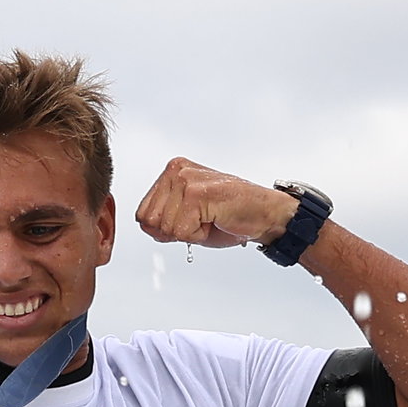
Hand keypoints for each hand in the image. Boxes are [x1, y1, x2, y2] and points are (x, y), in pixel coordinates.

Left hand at [133, 157, 301, 250]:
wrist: (265, 214)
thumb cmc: (230, 216)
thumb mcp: (187, 216)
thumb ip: (163, 219)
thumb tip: (147, 228)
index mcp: (172, 172)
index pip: (143, 214)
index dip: (165, 229)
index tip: (192, 220)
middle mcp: (176, 170)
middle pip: (150, 222)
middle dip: (175, 231)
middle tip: (202, 220)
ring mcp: (186, 180)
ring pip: (166, 228)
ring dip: (190, 233)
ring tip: (211, 218)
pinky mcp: (197, 193)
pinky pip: (182, 232)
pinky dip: (200, 235)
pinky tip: (216, 219)